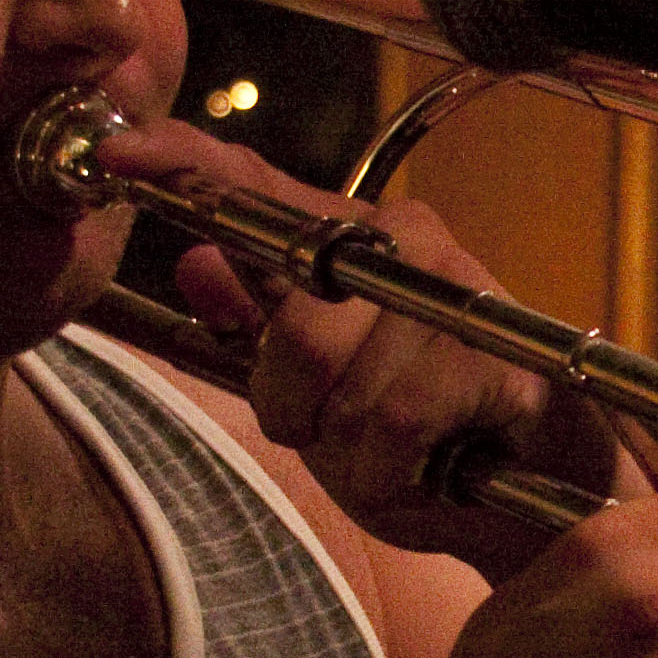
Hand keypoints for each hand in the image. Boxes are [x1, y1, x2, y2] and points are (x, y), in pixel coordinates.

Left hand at [98, 116, 657, 571]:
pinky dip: (391, 475)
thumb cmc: (430, 442)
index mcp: (352, 241)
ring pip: (340, 383)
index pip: (256, 187)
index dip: (182, 164)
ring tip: (401, 455)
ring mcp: (455, 292)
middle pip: (293, 320)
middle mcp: (405, 241)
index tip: (114, 156)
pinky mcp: (495, 355)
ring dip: (351, 452)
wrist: (543, 501)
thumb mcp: (320, 394)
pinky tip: (431, 470)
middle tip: (338, 434)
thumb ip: (259, 328)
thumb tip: (197, 262)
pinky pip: (393, 425)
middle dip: (295, 405)